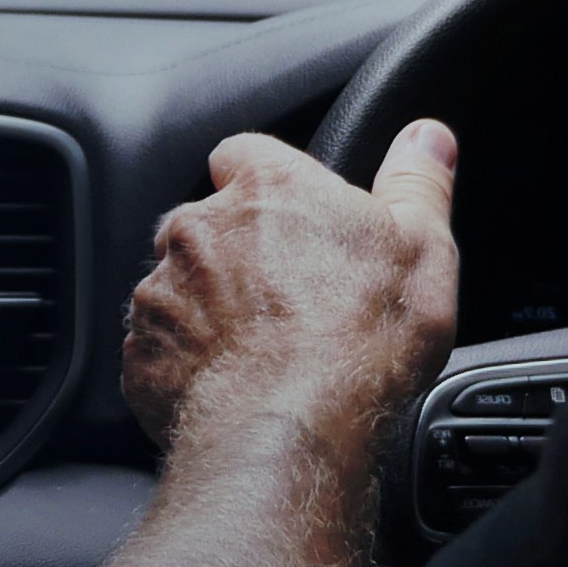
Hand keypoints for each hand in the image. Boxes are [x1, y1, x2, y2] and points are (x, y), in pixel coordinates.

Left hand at [121, 123, 460, 450]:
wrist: (289, 428)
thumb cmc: (359, 337)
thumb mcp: (422, 249)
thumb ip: (417, 183)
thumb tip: (427, 138)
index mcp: (266, 189)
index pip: (245, 156)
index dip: (268, 184)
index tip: (295, 217)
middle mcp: (199, 227)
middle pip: (210, 224)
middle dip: (239, 254)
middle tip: (290, 301)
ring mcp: (161, 290)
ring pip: (181, 287)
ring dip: (210, 310)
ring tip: (263, 353)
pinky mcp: (140, 352)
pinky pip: (161, 349)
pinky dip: (186, 364)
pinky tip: (231, 387)